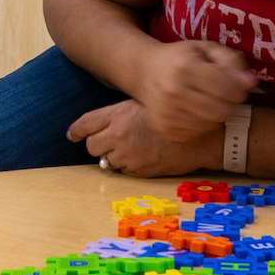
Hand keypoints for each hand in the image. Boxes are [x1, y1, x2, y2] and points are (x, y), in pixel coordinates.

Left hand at [67, 98, 223, 177]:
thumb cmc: (176, 114)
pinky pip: (125, 171)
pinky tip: (144, 156)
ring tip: (133, 148)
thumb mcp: (145, 103)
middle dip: (98, 144)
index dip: (77, 131)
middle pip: (92, 146)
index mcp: (118, 114)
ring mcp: (128, 155)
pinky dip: (129, 166)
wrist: (202, 136)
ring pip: (108, 161)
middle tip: (110, 142)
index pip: (86, 125)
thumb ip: (122, 113)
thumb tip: (106, 124)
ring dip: (115, 156)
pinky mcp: (140, 171)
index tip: (72, 135)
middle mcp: (118, 135)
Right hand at [136, 40, 254, 140]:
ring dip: (216, 114)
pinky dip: (202, 124)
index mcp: (184, 66)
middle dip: (229, 104)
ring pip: (211, 124)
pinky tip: (196, 111)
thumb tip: (250, 82)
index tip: (234, 84)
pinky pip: (197, 133)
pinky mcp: (164, 129)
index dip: (238, 88)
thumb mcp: (207, 48)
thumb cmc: (182, 57)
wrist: (146, 72)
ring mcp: (166, 113)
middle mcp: (173, 92)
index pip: (228, 89)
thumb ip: (232, 61)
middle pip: (221, 111)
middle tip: (223, 95)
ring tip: (208, 100)